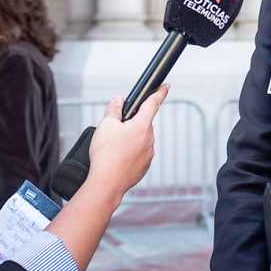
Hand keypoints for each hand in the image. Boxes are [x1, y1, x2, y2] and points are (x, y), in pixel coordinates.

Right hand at [87, 85, 168, 199]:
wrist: (106, 184)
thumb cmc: (105, 155)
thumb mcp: (105, 126)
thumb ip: (113, 110)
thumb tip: (118, 101)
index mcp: (142, 126)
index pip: (153, 104)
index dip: (159, 93)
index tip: (166, 86)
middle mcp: (149, 139)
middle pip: (142, 124)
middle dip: (131, 124)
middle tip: (114, 131)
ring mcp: (148, 154)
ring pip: (140, 140)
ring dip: (130, 140)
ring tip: (113, 149)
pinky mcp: (145, 166)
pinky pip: (139, 154)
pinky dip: (130, 154)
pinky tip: (117, 159)